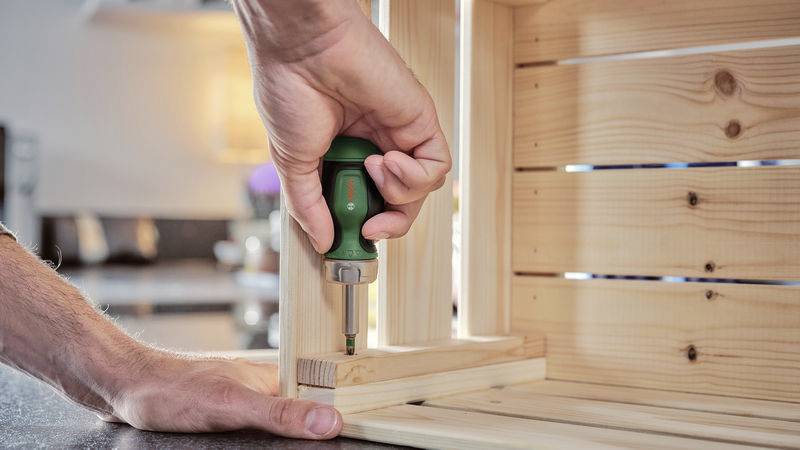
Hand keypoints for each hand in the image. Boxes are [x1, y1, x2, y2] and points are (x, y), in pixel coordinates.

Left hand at [105, 353, 341, 438]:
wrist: (122, 385)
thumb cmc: (171, 389)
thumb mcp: (232, 406)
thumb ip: (280, 415)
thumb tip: (330, 421)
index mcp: (272, 378)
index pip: (317, 401)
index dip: (331, 421)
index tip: (345, 438)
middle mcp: (259, 387)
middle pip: (296, 418)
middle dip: (304, 437)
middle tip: (318, 446)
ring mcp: (239, 400)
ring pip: (272, 428)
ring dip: (277, 442)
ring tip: (293, 445)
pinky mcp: (220, 414)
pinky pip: (249, 432)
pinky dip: (252, 443)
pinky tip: (248, 447)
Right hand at [234, 0, 451, 252]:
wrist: (301, 50)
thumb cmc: (290, 91)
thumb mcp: (293, 163)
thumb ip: (309, 206)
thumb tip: (322, 241)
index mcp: (347, 154)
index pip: (370, 201)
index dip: (367, 224)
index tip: (352, 236)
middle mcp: (377, 145)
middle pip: (401, 201)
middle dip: (390, 223)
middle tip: (369, 228)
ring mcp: (399, 134)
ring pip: (421, 189)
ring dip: (398, 194)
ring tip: (372, 168)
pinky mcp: (420, 121)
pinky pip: (436, 166)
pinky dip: (414, 176)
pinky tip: (387, 161)